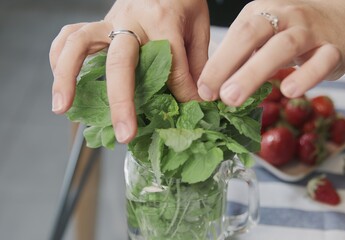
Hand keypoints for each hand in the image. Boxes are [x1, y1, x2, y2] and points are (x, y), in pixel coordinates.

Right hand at [50, 0, 208, 142]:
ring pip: (80, 44)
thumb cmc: (183, 0)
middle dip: (122, 102)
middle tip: (124, 134)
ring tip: (63, 108)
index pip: (172, 67)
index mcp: (163, 21)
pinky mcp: (99, 24)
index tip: (190, 110)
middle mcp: (131, 20)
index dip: (184, 93)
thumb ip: (197, 62)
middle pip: (120, 62)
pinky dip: (60, 57)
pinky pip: (71, 36)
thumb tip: (198, 98)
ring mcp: (110, 21)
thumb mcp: (199, 27)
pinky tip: (62, 81)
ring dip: (67, 76)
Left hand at [196, 0, 344, 105]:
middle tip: (213, 95)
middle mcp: (285, 16)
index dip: (217, 63)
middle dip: (229, 65)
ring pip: (283, 47)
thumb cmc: (295, 31)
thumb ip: (244, 56)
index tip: (202, 90)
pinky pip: (321, 62)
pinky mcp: (334, 49)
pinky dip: (305, 76)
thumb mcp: (266, 36)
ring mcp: (311, 31)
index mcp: (262, 12)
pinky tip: (288, 92)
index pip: (236, 35)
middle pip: (253, 35)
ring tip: (234, 99)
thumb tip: (213, 85)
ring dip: (255, 72)